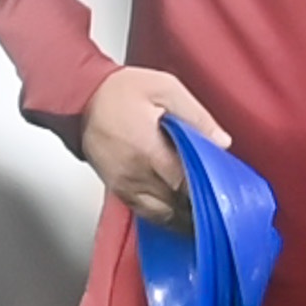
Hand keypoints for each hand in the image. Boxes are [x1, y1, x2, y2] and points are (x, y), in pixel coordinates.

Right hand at [79, 66, 230, 228]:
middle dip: (198, 204)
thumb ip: (195, 115)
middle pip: (177, 205)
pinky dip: (164, 214)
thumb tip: (221, 141)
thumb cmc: (119, 91)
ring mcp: (124, 186)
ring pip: (162, 216)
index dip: (208, 190)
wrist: (81, 98)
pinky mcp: (117, 190)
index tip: (223, 188)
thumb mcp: (165, 89)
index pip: (187, 184)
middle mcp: (135, 174)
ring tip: (201, 208)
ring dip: (182, 214)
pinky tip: (177, 208)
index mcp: (149, 150)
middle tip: (218, 200)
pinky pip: (145, 213)